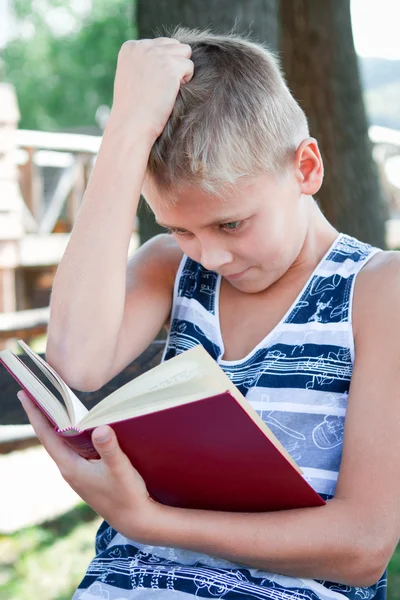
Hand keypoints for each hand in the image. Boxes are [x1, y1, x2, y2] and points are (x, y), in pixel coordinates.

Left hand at [18, 391, 161, 542]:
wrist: (134, 520)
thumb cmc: (127, 496)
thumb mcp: (120, 470)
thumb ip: (109, 449)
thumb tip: (100, 428)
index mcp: (70, 466)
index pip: (46, 434)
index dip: (35, 413)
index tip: (25, 394)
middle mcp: (69, 468)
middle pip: (50, 435)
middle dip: (42, 413)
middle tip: (35, 390)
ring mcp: (78, 471)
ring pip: (61, 441)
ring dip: (55, 421)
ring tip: (51, 402)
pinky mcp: (87, 473)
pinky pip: (72, 447)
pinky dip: (70, 432)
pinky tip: (76, 424)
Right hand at [110, 37, 193, 139]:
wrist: (132, 124)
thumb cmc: (132, 108)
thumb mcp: (132, 76)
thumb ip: (145, 61)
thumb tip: (167, 54)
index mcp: (130, 46)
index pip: (160, 44)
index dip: (163, 64)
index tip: (153, 83)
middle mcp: (143, 46)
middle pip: (174, 45)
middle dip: (174, 64)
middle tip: (164, 86)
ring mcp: (157, 55)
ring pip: (185, 52)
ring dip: (181, 70)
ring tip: (169, 88)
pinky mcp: (171, 67)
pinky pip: (190, 66)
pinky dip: (186, 80)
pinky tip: (173, 92)